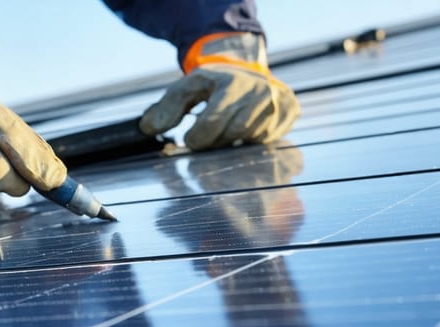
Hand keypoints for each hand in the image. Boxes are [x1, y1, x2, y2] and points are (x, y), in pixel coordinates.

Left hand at [140, 33, 299, 149]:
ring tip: (225, 129)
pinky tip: (244, 130)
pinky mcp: (291, 112)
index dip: (196, 138)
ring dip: (232, 141)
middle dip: (214, 141)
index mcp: (232, 83)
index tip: (189, 139)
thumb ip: (166, 107)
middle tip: (205, 137)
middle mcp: (260, 92)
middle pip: (231, 134)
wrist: (244, 72)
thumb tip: (147, 128)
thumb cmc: (211, 84)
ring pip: (250, 139)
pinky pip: (267, 140)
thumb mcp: (186, 88)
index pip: (211, 123)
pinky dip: (251, 140)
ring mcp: (279, 103)